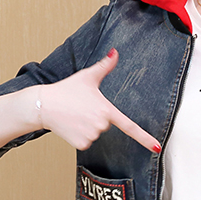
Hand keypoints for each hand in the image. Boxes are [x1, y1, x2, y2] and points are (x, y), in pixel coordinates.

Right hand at [39, 49, 161, 152]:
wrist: (44, 105)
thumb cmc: (66, 90)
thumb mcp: (88, 76)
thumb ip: (105, 66)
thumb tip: (115, 52)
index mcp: (106, 110)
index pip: (130, 126)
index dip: (145, 138)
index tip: (157, 147)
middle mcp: (101, 125)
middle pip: (107, 124)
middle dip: (97, 117)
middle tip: (82, 107)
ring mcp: (91, 136)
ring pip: (96, 133)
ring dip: (88, 126)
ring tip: (75, 115)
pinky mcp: (81, 144)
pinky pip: (87, 141)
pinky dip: (80, 135)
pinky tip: (71, 125)